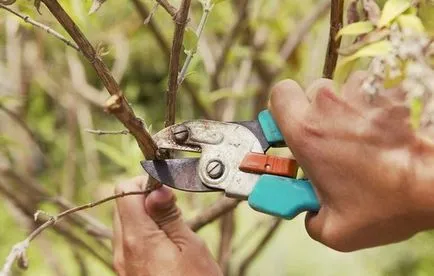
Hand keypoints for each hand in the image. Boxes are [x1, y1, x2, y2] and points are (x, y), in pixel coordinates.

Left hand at [112, 176, 221, 275]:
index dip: (144, 183)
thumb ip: (168, 215)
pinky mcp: (127, 272)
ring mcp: (122, 263)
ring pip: (125, 223)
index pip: (124, 191)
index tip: (165, 188)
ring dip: (145, 216)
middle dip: (144, 199)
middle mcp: (122, 250)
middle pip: (122, 206)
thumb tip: (156, 188)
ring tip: (172, 227)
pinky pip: (129, 242)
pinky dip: (144, 233)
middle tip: (172, 208)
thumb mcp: (190, 246)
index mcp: (137, 239)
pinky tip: (165, 243)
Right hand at [270, 71, 433, 251]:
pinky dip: (373, 106)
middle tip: (329, 139)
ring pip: (343, 90)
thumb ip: (309, 220)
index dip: (283, 108)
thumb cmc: (389, 203)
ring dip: (347, 109)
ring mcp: (361, 93)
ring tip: (363, 138)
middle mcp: (330, 105)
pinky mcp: (389, 90)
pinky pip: (371, 91)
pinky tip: (385, 131)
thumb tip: (309, 212)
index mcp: (307, 132)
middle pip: (312, 92)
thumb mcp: (337, 231)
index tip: (290, 126)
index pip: (280, 94)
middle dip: (317, 112)